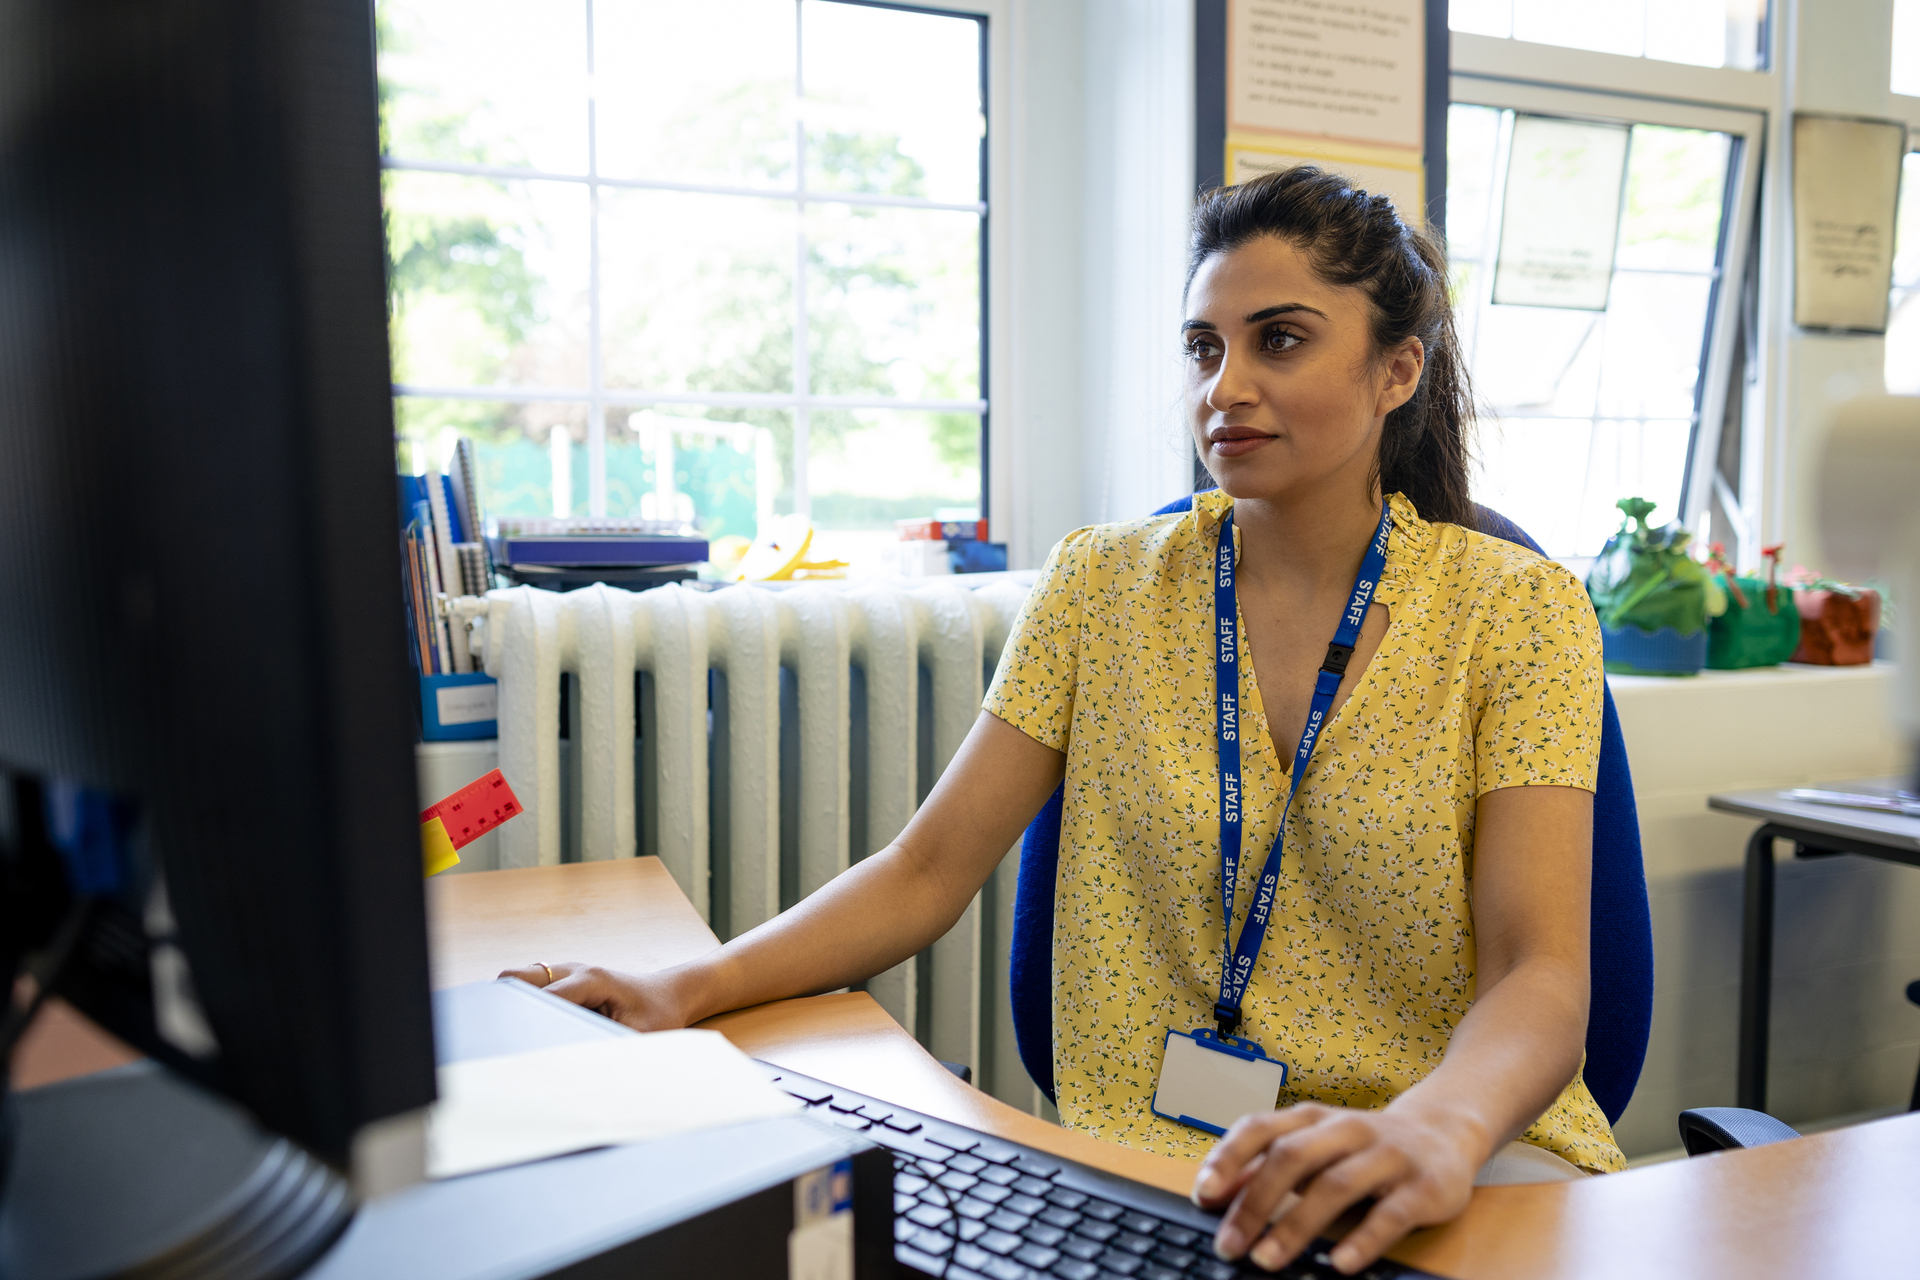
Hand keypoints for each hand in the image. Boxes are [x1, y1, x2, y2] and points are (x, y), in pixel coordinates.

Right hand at [497, 962, 697, 1032]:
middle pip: (517, 977)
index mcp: (590, 980)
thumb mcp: (640, 1035)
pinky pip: (530, 987)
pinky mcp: (564, 980)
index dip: (524, 1021)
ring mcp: (566, 971)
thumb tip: (578, 1063)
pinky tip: (527, 1029)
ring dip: (512, 1003)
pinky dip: (522, 1003)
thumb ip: (609, 1045)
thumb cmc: (658, 1014)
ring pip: (518, 980)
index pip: (543, 998)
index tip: (509, 1046)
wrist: (670, 994)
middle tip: (499, 1038)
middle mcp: (573, 970)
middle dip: (504, 1004)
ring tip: (512, 1035)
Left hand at [1190, 1102, 1486, 1273]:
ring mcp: (1387, 1155)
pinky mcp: (1423, 1186)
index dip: (1228, 1157)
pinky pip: (1390, 1214)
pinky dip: (1362, 1240)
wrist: (1444, 1131)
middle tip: (1230, 1245)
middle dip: (1255, 1204)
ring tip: (1268, 1260)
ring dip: (1296, 1226)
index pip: (1261, 1128)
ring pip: (1335, 1185)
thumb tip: (1214, 1189)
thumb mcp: (1315, 1145)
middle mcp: (1347, 1129)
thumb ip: (1267, 1164)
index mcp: (1313, 1118)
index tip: (1204, 1193)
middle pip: (1291, 1157)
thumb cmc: (1363, 1145)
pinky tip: (1339, 1264)